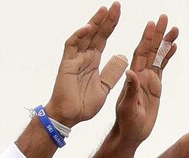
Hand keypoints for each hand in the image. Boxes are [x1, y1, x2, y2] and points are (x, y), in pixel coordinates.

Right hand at [46, 3, 124, 126]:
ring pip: (85, 36)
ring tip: (105, 10)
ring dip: (95, 22)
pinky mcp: (66, 64)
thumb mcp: (105, 87)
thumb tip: (122, 56)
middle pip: (96, 33)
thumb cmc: (84, 104)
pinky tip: (89, 27)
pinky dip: (80, 36)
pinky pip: (72, 46)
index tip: (119, 13)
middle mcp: (84, 57)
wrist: (70, 116)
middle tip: (116, 5)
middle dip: (106, 19)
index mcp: (93, 61)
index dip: (111, 26)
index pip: (104, 38)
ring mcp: (75, 59)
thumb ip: (112, 72)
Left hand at [114, 15, 178, 144]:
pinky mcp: (155, 86)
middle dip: (158, 34)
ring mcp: (148, 79)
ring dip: (165, 42)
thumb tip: (131, 72)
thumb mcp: (127, 107)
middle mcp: (141, 74)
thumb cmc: (126, 122)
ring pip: (158, 56)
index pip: (140, 52)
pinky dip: (167, 56)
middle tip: (165, 18)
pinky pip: (162, 67)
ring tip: (174, 29)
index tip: (152, 25)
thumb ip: (130, 90)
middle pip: (150, 49)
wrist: (131, 133)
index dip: (146, 38)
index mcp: (133, 77)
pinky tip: (174, 47)